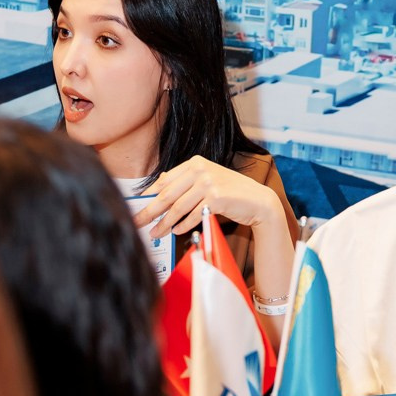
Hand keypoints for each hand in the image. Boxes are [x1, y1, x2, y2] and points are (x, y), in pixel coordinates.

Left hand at [133, 155, 282, 237]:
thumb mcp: (207, 181)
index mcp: (195, 162)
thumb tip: (158, 186)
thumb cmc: (231, 193)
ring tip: (155, 233)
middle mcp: (200, 169)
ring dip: (164, 223)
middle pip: (167, 194)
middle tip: (137, 221)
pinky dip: (182, 225)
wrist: (258, 201)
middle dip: (150, 210)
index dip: (149, 195)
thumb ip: (185, 182)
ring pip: (178, 207)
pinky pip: (192, 215)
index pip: (165, 180)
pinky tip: (176, 231)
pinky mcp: (216, 198)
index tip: (137, 206)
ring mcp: (209, 182)